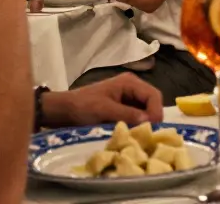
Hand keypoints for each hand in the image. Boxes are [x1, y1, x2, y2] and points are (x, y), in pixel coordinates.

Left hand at [48, 73, 164, 126]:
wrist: (63, 110)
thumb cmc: (82, 106)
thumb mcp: (104, 110)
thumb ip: (126, 114)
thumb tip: (148, 121)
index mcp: (129, 82)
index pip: (153, 95)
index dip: (156, 112)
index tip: (152, 129)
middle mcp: (132, 87)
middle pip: (152, 102)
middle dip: (152, 118)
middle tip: (148, 135)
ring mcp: (128, 98)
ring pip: (146, 111)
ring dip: (144, 123)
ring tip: (141, 136)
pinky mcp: (123, 108)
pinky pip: (137, 116)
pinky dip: (137, 125)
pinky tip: (133, 135)